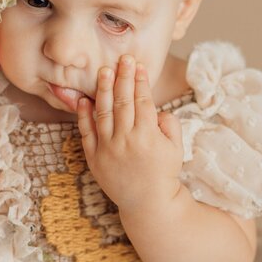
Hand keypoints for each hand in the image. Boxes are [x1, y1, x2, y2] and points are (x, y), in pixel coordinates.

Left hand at [76, 54, 184, 210]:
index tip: (139, 65)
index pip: (143, 101)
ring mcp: (108, 148)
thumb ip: (170, 124)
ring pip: (103, 112)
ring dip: (103, 89)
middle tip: (123, 59)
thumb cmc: (164, 173)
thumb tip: (156, 109)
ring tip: (103, 71)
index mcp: (148, 136)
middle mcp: (126, 139)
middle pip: (123, 101)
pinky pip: (87, 132)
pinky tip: (85, 99)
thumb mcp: (177, 148)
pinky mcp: (94, 158)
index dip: (140, 81)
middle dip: (123, 77)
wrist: (147, 203)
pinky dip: (84, 115)